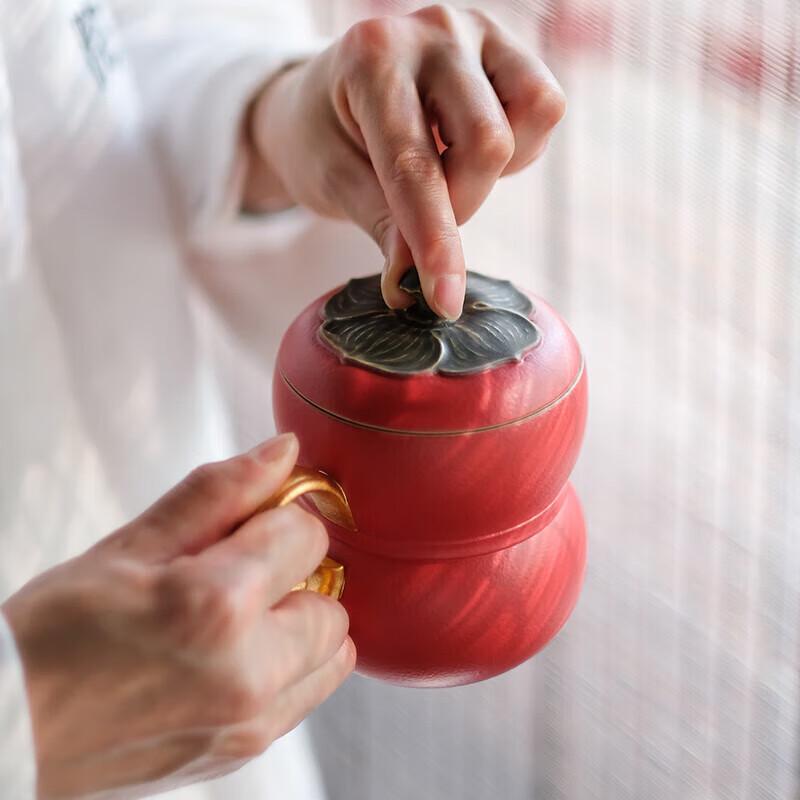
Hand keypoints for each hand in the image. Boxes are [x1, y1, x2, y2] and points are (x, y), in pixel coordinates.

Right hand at [1, 434, 352, 799]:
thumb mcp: (132, 546)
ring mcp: (251, 723)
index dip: (276, 519)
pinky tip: (237, 652)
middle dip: (295, 572)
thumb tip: (284, 453)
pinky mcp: (244, 751)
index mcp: (218, 607)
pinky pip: (308, 692)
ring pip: (333, 649)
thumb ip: (221, 493)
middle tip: (236, 571)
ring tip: (236, 614)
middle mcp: (249, 673)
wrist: (11, 734)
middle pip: (331, 596)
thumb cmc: (51, 639)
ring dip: (300, 618)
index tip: (244, 525)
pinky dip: (292, 662)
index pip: (307, 536)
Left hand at [244, 4, 564, 319]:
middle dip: (460, 206)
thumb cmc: (321, 136)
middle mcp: (431, 31)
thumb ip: (381, 223)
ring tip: (448, 169)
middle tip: (424, 218)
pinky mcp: (507, 46)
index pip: (414, 166)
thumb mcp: (333, 180)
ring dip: (492, 172)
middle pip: (486, 143)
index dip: (435, 241)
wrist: (327, 93)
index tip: (445, 301)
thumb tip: (415, 282)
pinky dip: (517, 148)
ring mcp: (476, 30)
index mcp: (371, 58)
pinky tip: (469, 148)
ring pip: (530, 117)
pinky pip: (544, 108)